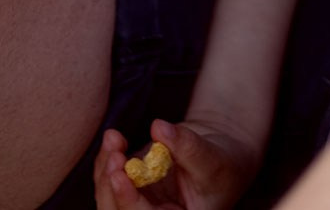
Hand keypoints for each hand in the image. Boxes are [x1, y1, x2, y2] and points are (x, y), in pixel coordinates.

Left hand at [95, 120, 259, 209]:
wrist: (222, 152)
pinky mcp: (133, 184)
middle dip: (109, 186)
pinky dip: (107, 159)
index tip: (118, 174)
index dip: (128, 201)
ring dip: (105, 169)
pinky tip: (114, 138)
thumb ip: (186, 146)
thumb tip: (158, 128)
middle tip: (114, 153)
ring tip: (114, 137)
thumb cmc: (224, 163)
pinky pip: (110, 177)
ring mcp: (140, 202)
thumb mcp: (212, 157)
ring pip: (108, 197)